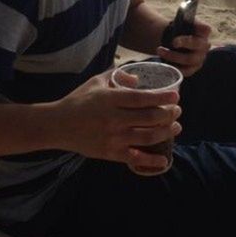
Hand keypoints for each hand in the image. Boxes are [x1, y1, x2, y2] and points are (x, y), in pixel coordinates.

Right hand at [56, 70, 182, 171]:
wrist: (58, 125)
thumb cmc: (78, 100)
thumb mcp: (96, 82)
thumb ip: (117, 76)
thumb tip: (137, 80)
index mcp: (111, 99)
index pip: (143, 98)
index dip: (162, 97)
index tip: (176, 96)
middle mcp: (114, 119)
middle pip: (150, 117)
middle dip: (169, 114)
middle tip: (178, 110)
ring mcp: (113, 138)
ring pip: (147, 136)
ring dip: (166, 132)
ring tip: (176, 127)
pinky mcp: (110, 153)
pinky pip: (135, 158)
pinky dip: (151, 160)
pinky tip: (164, 158)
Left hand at [157, 0, 210, 76]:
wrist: (174, 42)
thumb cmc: (180, 27)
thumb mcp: (183, 13)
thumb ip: (191, 0)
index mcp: (204, 32)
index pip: (205, 30)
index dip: (194, 31)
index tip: (178, 36)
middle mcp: (204, 46)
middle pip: (198, 47)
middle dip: (183, 45)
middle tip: (169, 43)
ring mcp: (199, 59)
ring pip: (189, 60)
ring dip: (174, 56)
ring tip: (160, 51)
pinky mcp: (192, 69)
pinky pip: (185, 71)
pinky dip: (174, 66)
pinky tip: (164, 61)